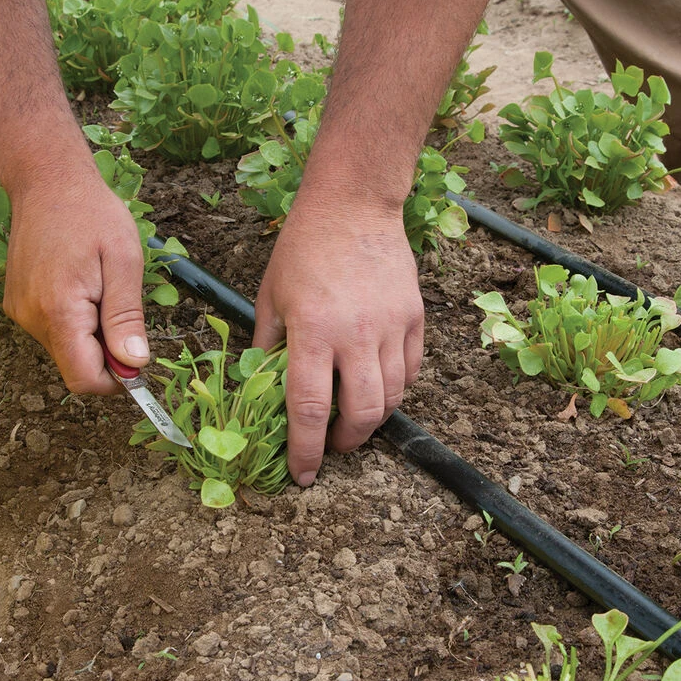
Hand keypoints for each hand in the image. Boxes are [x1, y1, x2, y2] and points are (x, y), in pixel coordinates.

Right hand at [3, 164, 147, 394]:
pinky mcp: (20, 304)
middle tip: (125, 310)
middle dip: (108, 353)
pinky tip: (86, 286)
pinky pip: (55, 330)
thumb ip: (126, 316)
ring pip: (67, 349)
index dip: (116, 380)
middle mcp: (32, 318)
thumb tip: (134, 362)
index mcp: (59, 311)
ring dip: (94, 334)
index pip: (84, 379)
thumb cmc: (92, 214)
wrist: (49, 182)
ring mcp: (22, 311)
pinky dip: (77, 321)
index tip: (139, 360)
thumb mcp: (124, 262)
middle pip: (76, 366)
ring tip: (104, 290)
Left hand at [253, 187, 423, 486]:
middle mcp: (356, 334)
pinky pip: (412, 369)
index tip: (303, 475)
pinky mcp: (415, 317)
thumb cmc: (303, 247)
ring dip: (373, 420)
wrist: (353, 206)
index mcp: (312, 331)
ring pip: (392, 397)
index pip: (308, 408)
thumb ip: (268, 343)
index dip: (306, 450)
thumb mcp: (271, 294)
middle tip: (333, 446)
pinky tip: (380, 385)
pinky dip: (397, 388)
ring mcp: (391, 326)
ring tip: (356, 420)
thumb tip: (265, 386)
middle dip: (347, 443)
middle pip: (361, 413)